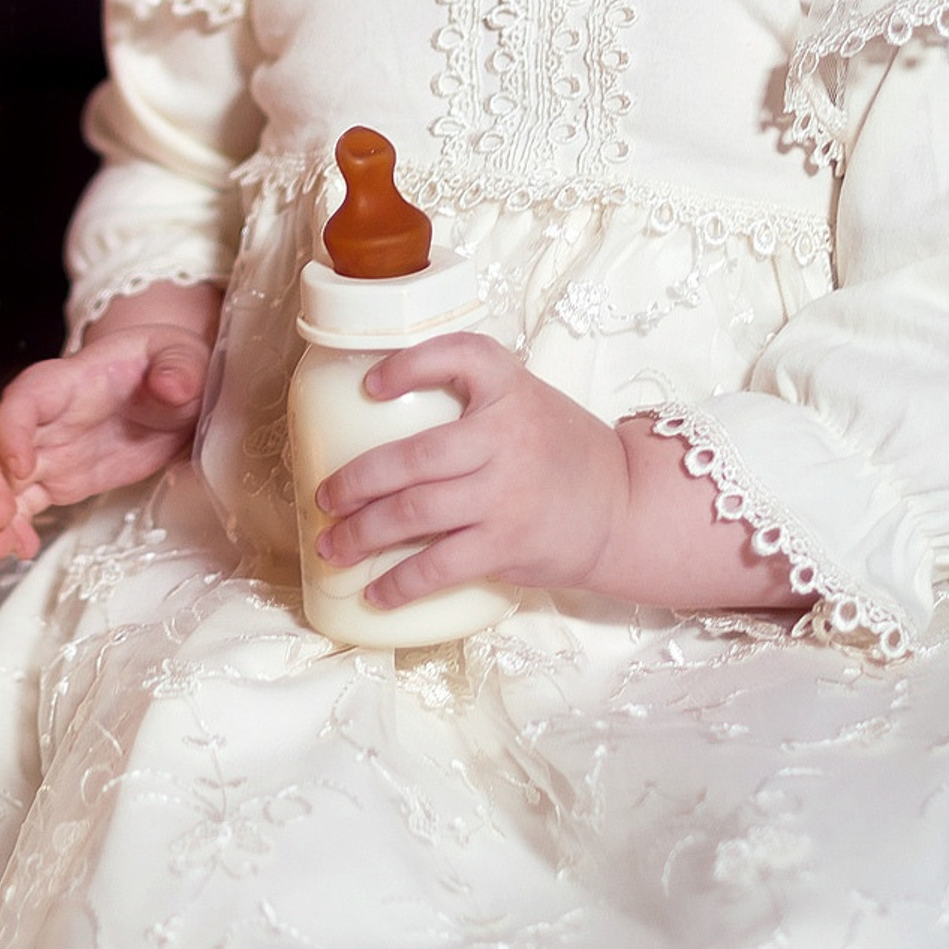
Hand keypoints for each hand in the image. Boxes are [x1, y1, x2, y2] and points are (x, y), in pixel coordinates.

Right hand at [0, 289, 217, 561]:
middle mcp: (46, 416)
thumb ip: (177, 368)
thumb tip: (173, 386)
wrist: (175, 391)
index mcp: (69, 381)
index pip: (24, 400)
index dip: (12, 431)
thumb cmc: (171, 364)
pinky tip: (15, 550)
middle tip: (1, 517)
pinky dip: (9, 526)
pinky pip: (19, 501)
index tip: (23, 468)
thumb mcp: (183, 357)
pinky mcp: (55, 478)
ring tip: (2, 547)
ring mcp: (46, 449)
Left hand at [314, 333, 632, 607]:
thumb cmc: (561, 448)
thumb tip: (381, 401)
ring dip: (361, 534)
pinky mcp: (508, 546)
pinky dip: (400, 582)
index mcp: (509, 389)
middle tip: (323, 496)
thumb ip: (473, 392)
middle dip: (354, 481)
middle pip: (411, 459)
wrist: (626, 507)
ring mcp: (505, 495)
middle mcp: (505, 438)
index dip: (408, 366)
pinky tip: (374, 591)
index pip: (458, 357)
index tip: (370, 385)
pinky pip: (439, 566)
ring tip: (330, 547)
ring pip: (414, 514)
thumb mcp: (526, 398)